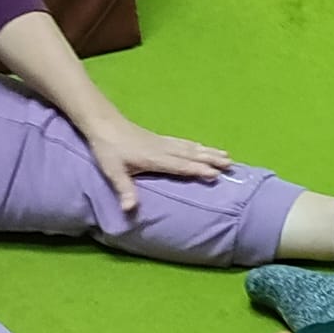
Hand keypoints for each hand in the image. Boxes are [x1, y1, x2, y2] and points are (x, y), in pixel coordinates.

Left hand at [80, 112, 231, 217]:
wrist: (102, 122)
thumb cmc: (107, 148)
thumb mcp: (112, 171)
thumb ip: (124, 190)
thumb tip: (129, 209)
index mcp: (154, 159)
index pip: (180, 165)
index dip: (197, 170)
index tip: (215, 175)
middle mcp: (163, 150)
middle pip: (191, 155)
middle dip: (211, 159)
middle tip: (231, 165)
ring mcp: (162, 143)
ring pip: (190, 148)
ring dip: (209, 152)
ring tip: (226, 156)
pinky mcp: (160, 139)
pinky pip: (184, 143)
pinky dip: (197, 146)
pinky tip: (203, 147)